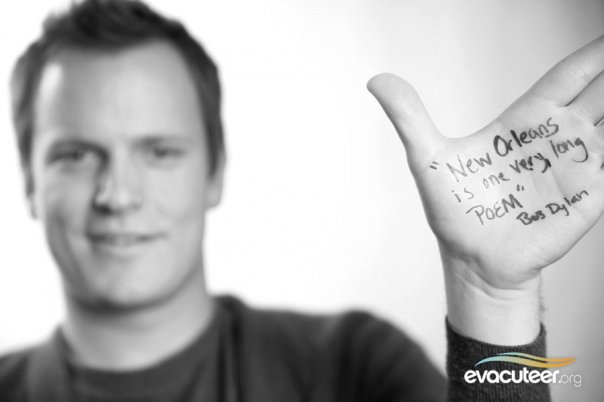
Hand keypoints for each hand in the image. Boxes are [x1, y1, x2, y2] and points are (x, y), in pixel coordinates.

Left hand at [368, 36, 603, 343]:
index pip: (564, 80)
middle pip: (600, 95)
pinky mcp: (588, 198)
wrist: (473, 260)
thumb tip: (376, 80)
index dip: (590, 58)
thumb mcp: (429, 159)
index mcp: (523, 124)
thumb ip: (409, 118)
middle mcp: (555, 140)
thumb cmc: (454, 211)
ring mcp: (576, 169)